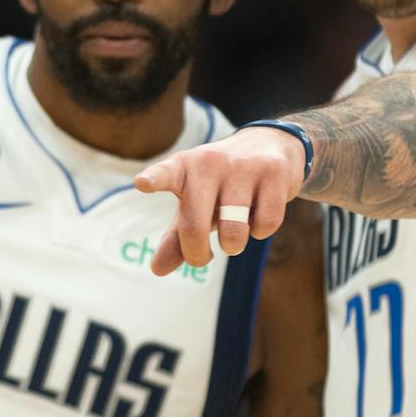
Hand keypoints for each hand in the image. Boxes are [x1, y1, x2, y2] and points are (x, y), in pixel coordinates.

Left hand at [133, 126, 303, 273]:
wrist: (269, 147)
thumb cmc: (221, 184)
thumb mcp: (194, 205)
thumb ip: (176, 237)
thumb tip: (158, 270)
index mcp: (184, 167)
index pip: (165, 174)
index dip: (154, 179)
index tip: (142, 183)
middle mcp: (210, 163)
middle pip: (195, 227)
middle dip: (197, 254)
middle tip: (203, 257)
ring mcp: (243, 166)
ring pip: (234, 232)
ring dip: (234, 245)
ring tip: (234, 232)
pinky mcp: (273, 173)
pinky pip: (265, 224)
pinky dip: (261, 231)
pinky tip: (259, 213)